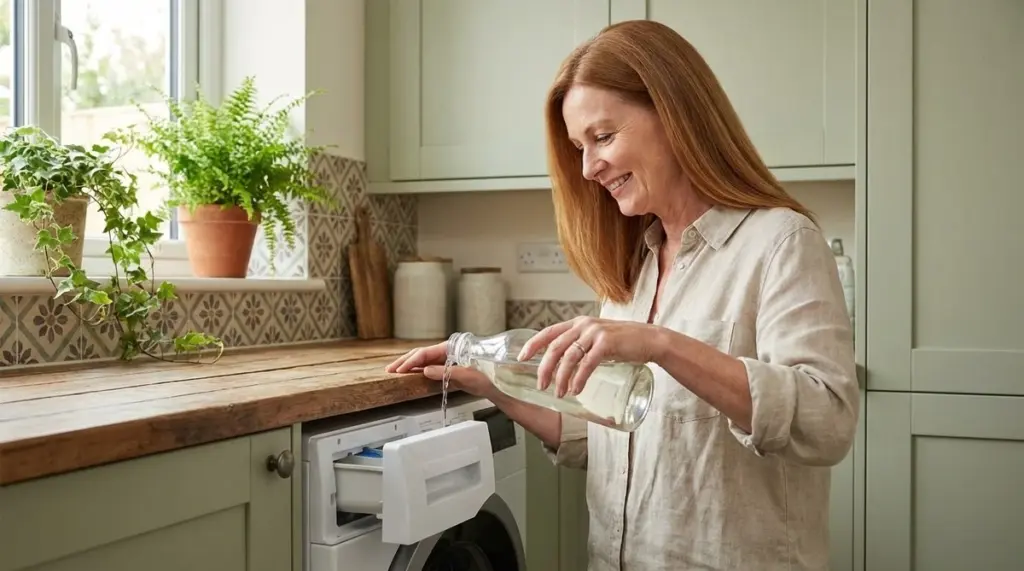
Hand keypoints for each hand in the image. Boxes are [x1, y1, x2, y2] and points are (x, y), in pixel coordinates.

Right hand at [385, 342, 496, 398]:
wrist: (500, 385)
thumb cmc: (490, 377)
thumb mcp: (468, 376)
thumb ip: (446, 372)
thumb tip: (426, 370)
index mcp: (452, 348)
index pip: (425, 353)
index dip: (411, 361)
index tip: (400, 369)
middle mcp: (449, 351)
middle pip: (422, 354)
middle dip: (405, 361)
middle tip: (390, 369)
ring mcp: (449, 359)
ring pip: (425, 360)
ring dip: (410, 365)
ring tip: (396, 371)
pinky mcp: (450, 368)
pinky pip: (431, 367)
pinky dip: (419, 370)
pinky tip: (411, 374)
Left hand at [517, 316, 658, 397]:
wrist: (650, 340)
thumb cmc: (624, 343)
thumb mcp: (597, 339)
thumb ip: (581, 346)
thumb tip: (563, 365)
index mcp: (578, 323)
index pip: (549, 332)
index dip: (533, 344)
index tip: (521, 357)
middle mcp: (584, 325)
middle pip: (555, 347)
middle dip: (545, 368)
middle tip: (541, 385)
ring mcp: (595, 332)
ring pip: (569, 356)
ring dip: (561, 377)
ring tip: (560, 393)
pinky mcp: (607, 343)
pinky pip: (587, 363)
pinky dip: (579, 378)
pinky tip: (576, 389)